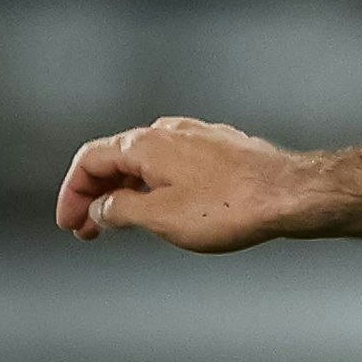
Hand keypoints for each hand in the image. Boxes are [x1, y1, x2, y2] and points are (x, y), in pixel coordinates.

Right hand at [55, 117, 318, 250]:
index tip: (69, 224)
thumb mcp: (159, 217)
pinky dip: (158, 186)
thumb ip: (120, 210)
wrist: (292, 194)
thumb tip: (102, 208)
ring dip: (128, 191)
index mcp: (146, 143)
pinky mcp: (225, 149)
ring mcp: (200, 137)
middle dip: (97, 194)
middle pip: (117, 158)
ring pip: (149, 161)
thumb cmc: (230, 207)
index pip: (90, 160)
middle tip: (88, 229)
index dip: (72, 194)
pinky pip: (177, 164)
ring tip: (121, 223)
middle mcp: (170, 131)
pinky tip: (165, 207)